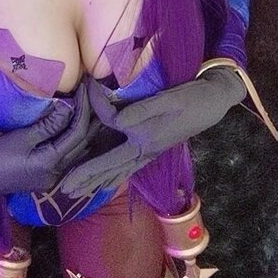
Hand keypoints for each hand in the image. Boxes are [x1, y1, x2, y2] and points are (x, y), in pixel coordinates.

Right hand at [0, 83, 91, 195]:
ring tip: (91, 107)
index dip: (84, 109)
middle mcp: (56, 174)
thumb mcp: (22, 136)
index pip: (77, 133)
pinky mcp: (45, 175)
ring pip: (78, 150)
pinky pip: (68, 155)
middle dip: (91, 119)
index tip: (85, 88)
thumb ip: (48, 124)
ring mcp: (51, 177)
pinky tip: (76, 126)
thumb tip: (69, 107)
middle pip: (82, 144)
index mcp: (50, 165)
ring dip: (85, 129)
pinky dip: (74, 139)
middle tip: (94, 95)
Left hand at [59, 67, 245, 198]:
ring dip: (96, 182)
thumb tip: (117, 121)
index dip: (98, 103)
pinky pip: (128, 167)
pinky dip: (113, 176)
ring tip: (76, 193)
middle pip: (109, 165)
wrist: (214, 101)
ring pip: (118, 171)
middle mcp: (145, 149)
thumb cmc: (192, 97)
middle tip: (63, 190)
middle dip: (85, 177)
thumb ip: (141, 111)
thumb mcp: (168, 99)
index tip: (89, 85)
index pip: (111, 122)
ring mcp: (149, 152)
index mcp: (145, 136)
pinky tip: (105, 183)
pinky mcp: (154, 150)